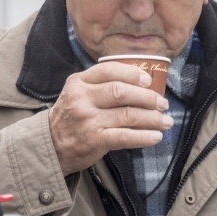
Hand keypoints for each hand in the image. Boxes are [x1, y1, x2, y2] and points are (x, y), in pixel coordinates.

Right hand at [48, 61, 171, 174]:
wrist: (50, 145)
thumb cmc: (71, 117)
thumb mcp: (77, 93)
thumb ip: (100, 85)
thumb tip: (141, 84)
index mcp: (79, 82)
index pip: (108, 70)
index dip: (132, 74)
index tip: (148, 80)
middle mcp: (82, 98)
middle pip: (121, 92)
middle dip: (147, 97)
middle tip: (162, 103)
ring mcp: (88, 120)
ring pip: (127, 115)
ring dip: (152, 118)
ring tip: (166, 121)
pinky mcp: (94, 140)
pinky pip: (125, 136)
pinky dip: (144, 137)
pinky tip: (156, 136)